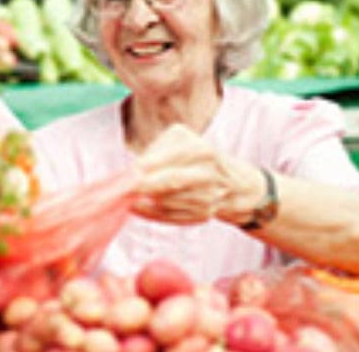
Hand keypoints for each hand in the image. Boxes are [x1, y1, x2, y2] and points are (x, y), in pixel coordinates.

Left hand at [132, 124, 265, 225]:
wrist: (234, 185)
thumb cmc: (198, 159)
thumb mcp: (183, 142)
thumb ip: (158, 151)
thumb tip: (132, 169)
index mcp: (202, 150)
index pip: (172, 157)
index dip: (145, 166)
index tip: (126, 172)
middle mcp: (207, 174)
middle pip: (170, 181)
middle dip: (144, 185)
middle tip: (124, 187)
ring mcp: (207, 197)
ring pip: (166, 201)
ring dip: (145, 199)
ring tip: (130, 194)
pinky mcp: (203, 215)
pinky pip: (170, 216)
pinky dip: (150, 212)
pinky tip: (137, 207)